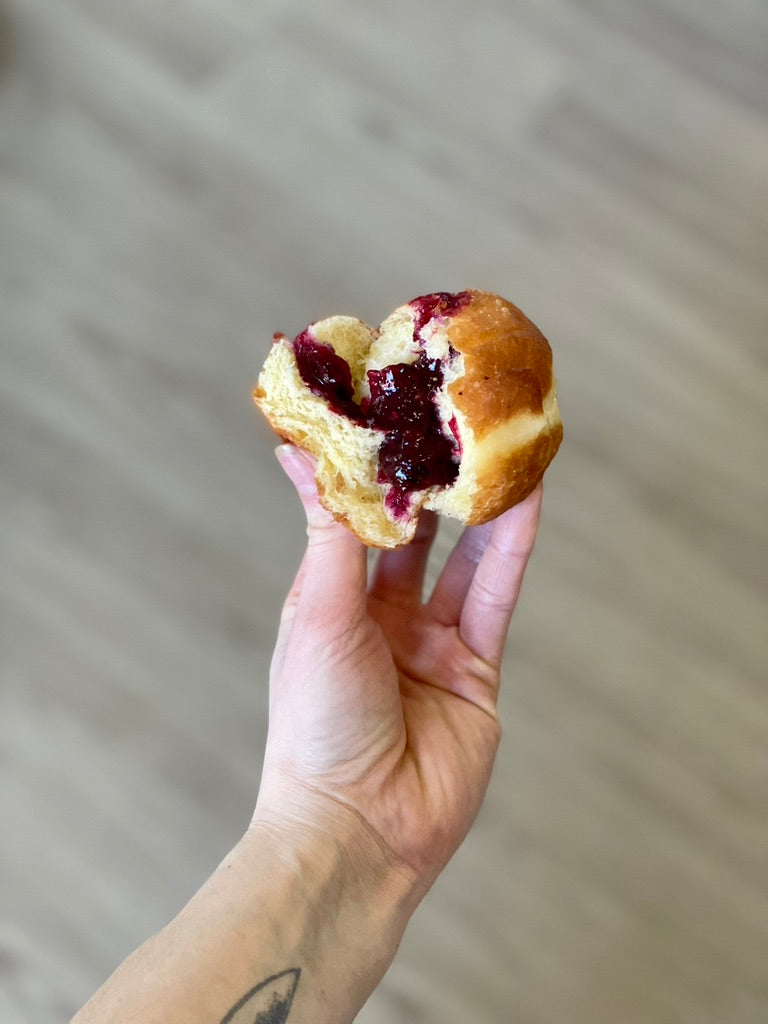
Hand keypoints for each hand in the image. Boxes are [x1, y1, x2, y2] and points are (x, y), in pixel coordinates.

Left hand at [255, 444, 541, 889]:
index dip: (375, 470)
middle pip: (418, 534)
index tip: (389, 410)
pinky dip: (511, 550)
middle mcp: (381, 617)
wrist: (358, 827)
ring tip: (500, 447)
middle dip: (435, 482)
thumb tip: (294, 449)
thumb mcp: (317, 611)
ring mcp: (431, 643)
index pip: (358, 518)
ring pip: (465, 559)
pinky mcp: (476, 670)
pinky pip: (495, 598)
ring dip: (483, 506)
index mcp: (331, 601)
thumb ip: (326, 530)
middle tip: (453, 421)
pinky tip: (524, 502)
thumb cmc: (316, 721)